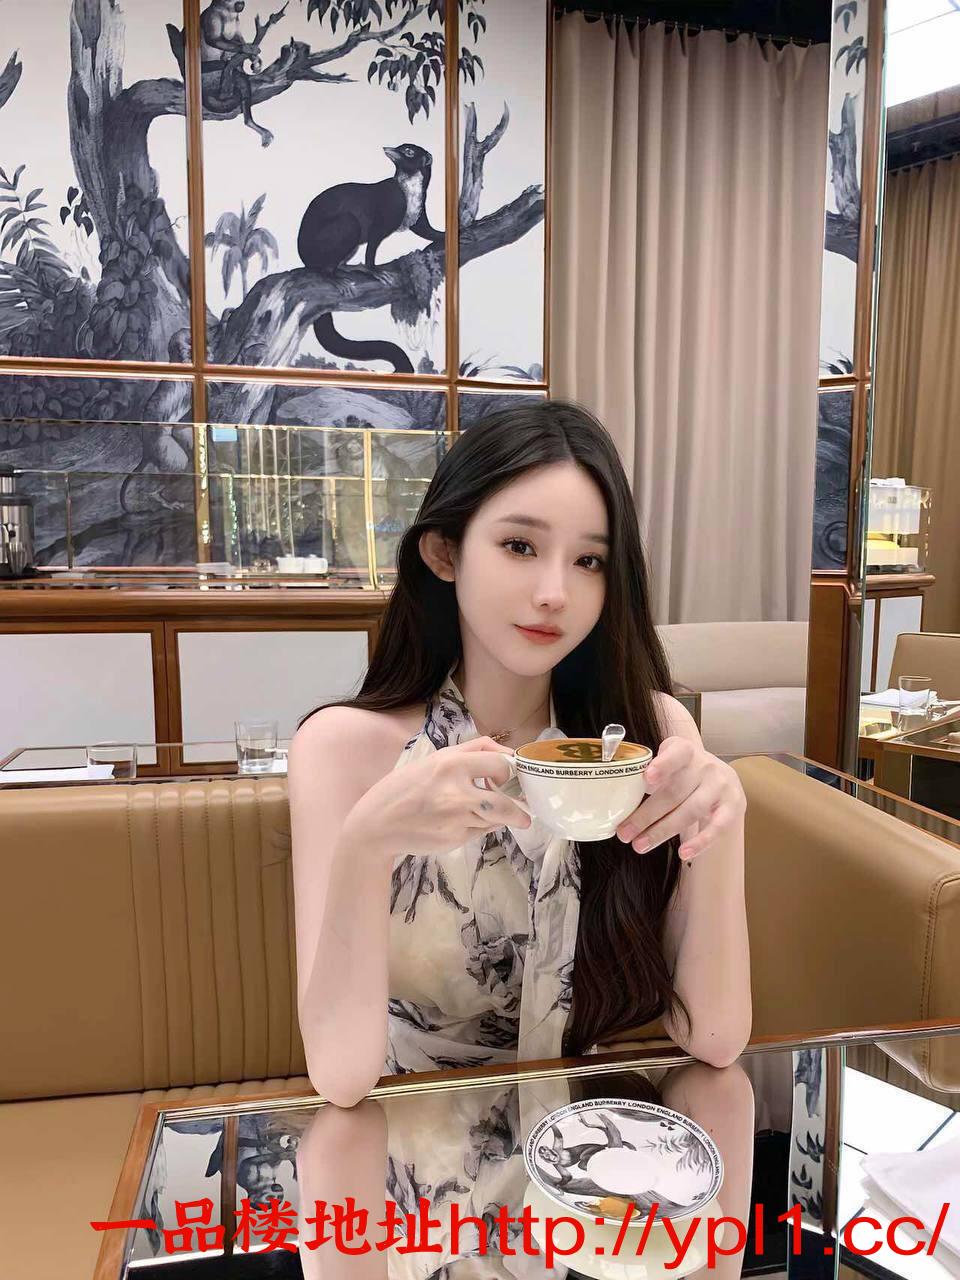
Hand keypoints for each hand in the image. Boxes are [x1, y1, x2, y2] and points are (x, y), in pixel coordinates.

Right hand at [348, 736, 531, 862]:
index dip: (511, 769)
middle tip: (523, 810)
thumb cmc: (403, 788)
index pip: (499, 762)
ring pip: (495, 818)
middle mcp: (456, 791)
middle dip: (518, 808)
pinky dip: (481, 827)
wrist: (376, 824)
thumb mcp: (432, 761)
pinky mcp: (455, 839)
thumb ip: (467, 754)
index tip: (513, 775)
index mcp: (450, 763)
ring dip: (502, 818)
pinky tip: (466, 823)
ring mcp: (456, 818)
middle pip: (504, 801)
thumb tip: (504, 756)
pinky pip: (480, 831)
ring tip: (509, 818)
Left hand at [615, 737, 745, 861]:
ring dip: (663, 831)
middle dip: (647, 815)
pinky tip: (683, 853)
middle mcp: (706, 766)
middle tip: (624, 833)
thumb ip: (651, 775)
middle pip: (675, 793)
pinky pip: (717, 828)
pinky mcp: (732, 807)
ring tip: (640, 845)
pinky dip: (700, 843)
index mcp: (685, 751)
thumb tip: (620, 799)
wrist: (720, 773)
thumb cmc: (683, 770)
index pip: (675, 755)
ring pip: (691, 811)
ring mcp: (721, 787)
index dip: (662, 766)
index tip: (647, 778)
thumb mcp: (667, 761)